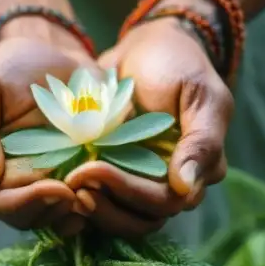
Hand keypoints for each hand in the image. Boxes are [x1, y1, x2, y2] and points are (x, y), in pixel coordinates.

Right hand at [0, 30, 96, 231]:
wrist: (53, 54)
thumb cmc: (10, 69)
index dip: (23, 201)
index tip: (54, 188)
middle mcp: (3, 183)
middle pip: (20, 216)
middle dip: (48, 210)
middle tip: (74, 194)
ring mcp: (35, 185)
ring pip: (45, 219)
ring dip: (66, 215)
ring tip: (88, 199)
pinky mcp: (65, 182)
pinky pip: (69, 211)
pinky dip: (83, 213)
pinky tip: (95, 205)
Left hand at [71, 17, 232, 235]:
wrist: (148, 47)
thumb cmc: (180, 66)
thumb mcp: (201, 96)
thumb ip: (202, 141)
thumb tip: (186, 189)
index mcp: (199, 170)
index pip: (166, 201)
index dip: (130, 192)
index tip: (94, 169)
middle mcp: (172, 185)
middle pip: (142, 219)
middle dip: (107, 204)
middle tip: (74, 181)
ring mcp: (143, 183)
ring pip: (122, 219)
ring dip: (94, 209)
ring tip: (67, 187)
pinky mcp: (117, 178)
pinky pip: (104, 204)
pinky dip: (84, 201)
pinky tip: (62, 188)